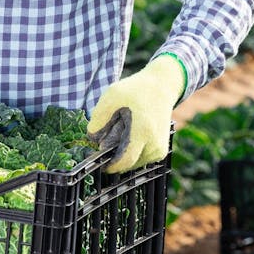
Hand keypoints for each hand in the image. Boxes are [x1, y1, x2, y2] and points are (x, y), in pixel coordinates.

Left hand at [88, 54, 186, 172]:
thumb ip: (98, 119)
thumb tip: (92, 139)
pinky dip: (131, 152)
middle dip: (114, 156)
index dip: (109, 165)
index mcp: (143, 131)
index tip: (98, 160)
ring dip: (122, 154)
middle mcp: (154, 144)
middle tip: (108, 138)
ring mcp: (159, 150)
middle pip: (127, 164)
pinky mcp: (160, 152)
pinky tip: (130, 137)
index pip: (125, 161)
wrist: (161, 88)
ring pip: (133, 163)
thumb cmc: (135, 91)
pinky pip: (140, 159)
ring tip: (122, 133)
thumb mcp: (111, 97)